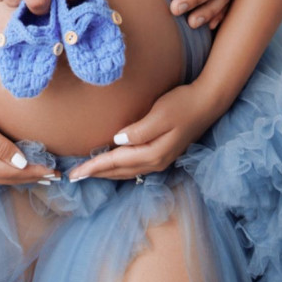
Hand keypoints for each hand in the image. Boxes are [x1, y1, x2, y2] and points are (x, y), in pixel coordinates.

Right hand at [0, 91, 58, 184]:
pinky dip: (8, 171)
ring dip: (20, 176)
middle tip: (53, 176)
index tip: (55, 171)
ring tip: (38, 175)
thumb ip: (0, 146)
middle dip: (32, 177)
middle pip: (9, 178)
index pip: (15, 172)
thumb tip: (21, 163)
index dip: (36, 171)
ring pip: (0, 177)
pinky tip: (14, 167)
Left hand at [68, 84, 218, 181]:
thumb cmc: (182, 104)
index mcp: (152, 153)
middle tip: (74, 177)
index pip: (116, 162)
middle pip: (119, 171)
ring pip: (126, 171)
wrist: (207, 104)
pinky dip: (119, 167)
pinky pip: (134, 166)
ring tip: (89, 172)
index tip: (74, 173)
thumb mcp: (160, 114)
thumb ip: (139, 130)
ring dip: (107, 172)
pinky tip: (113, 163)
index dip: (94, 167)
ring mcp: (160, 160)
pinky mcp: (162, 154)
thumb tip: (117, 141)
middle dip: (96, 174)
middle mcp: (155, 162)